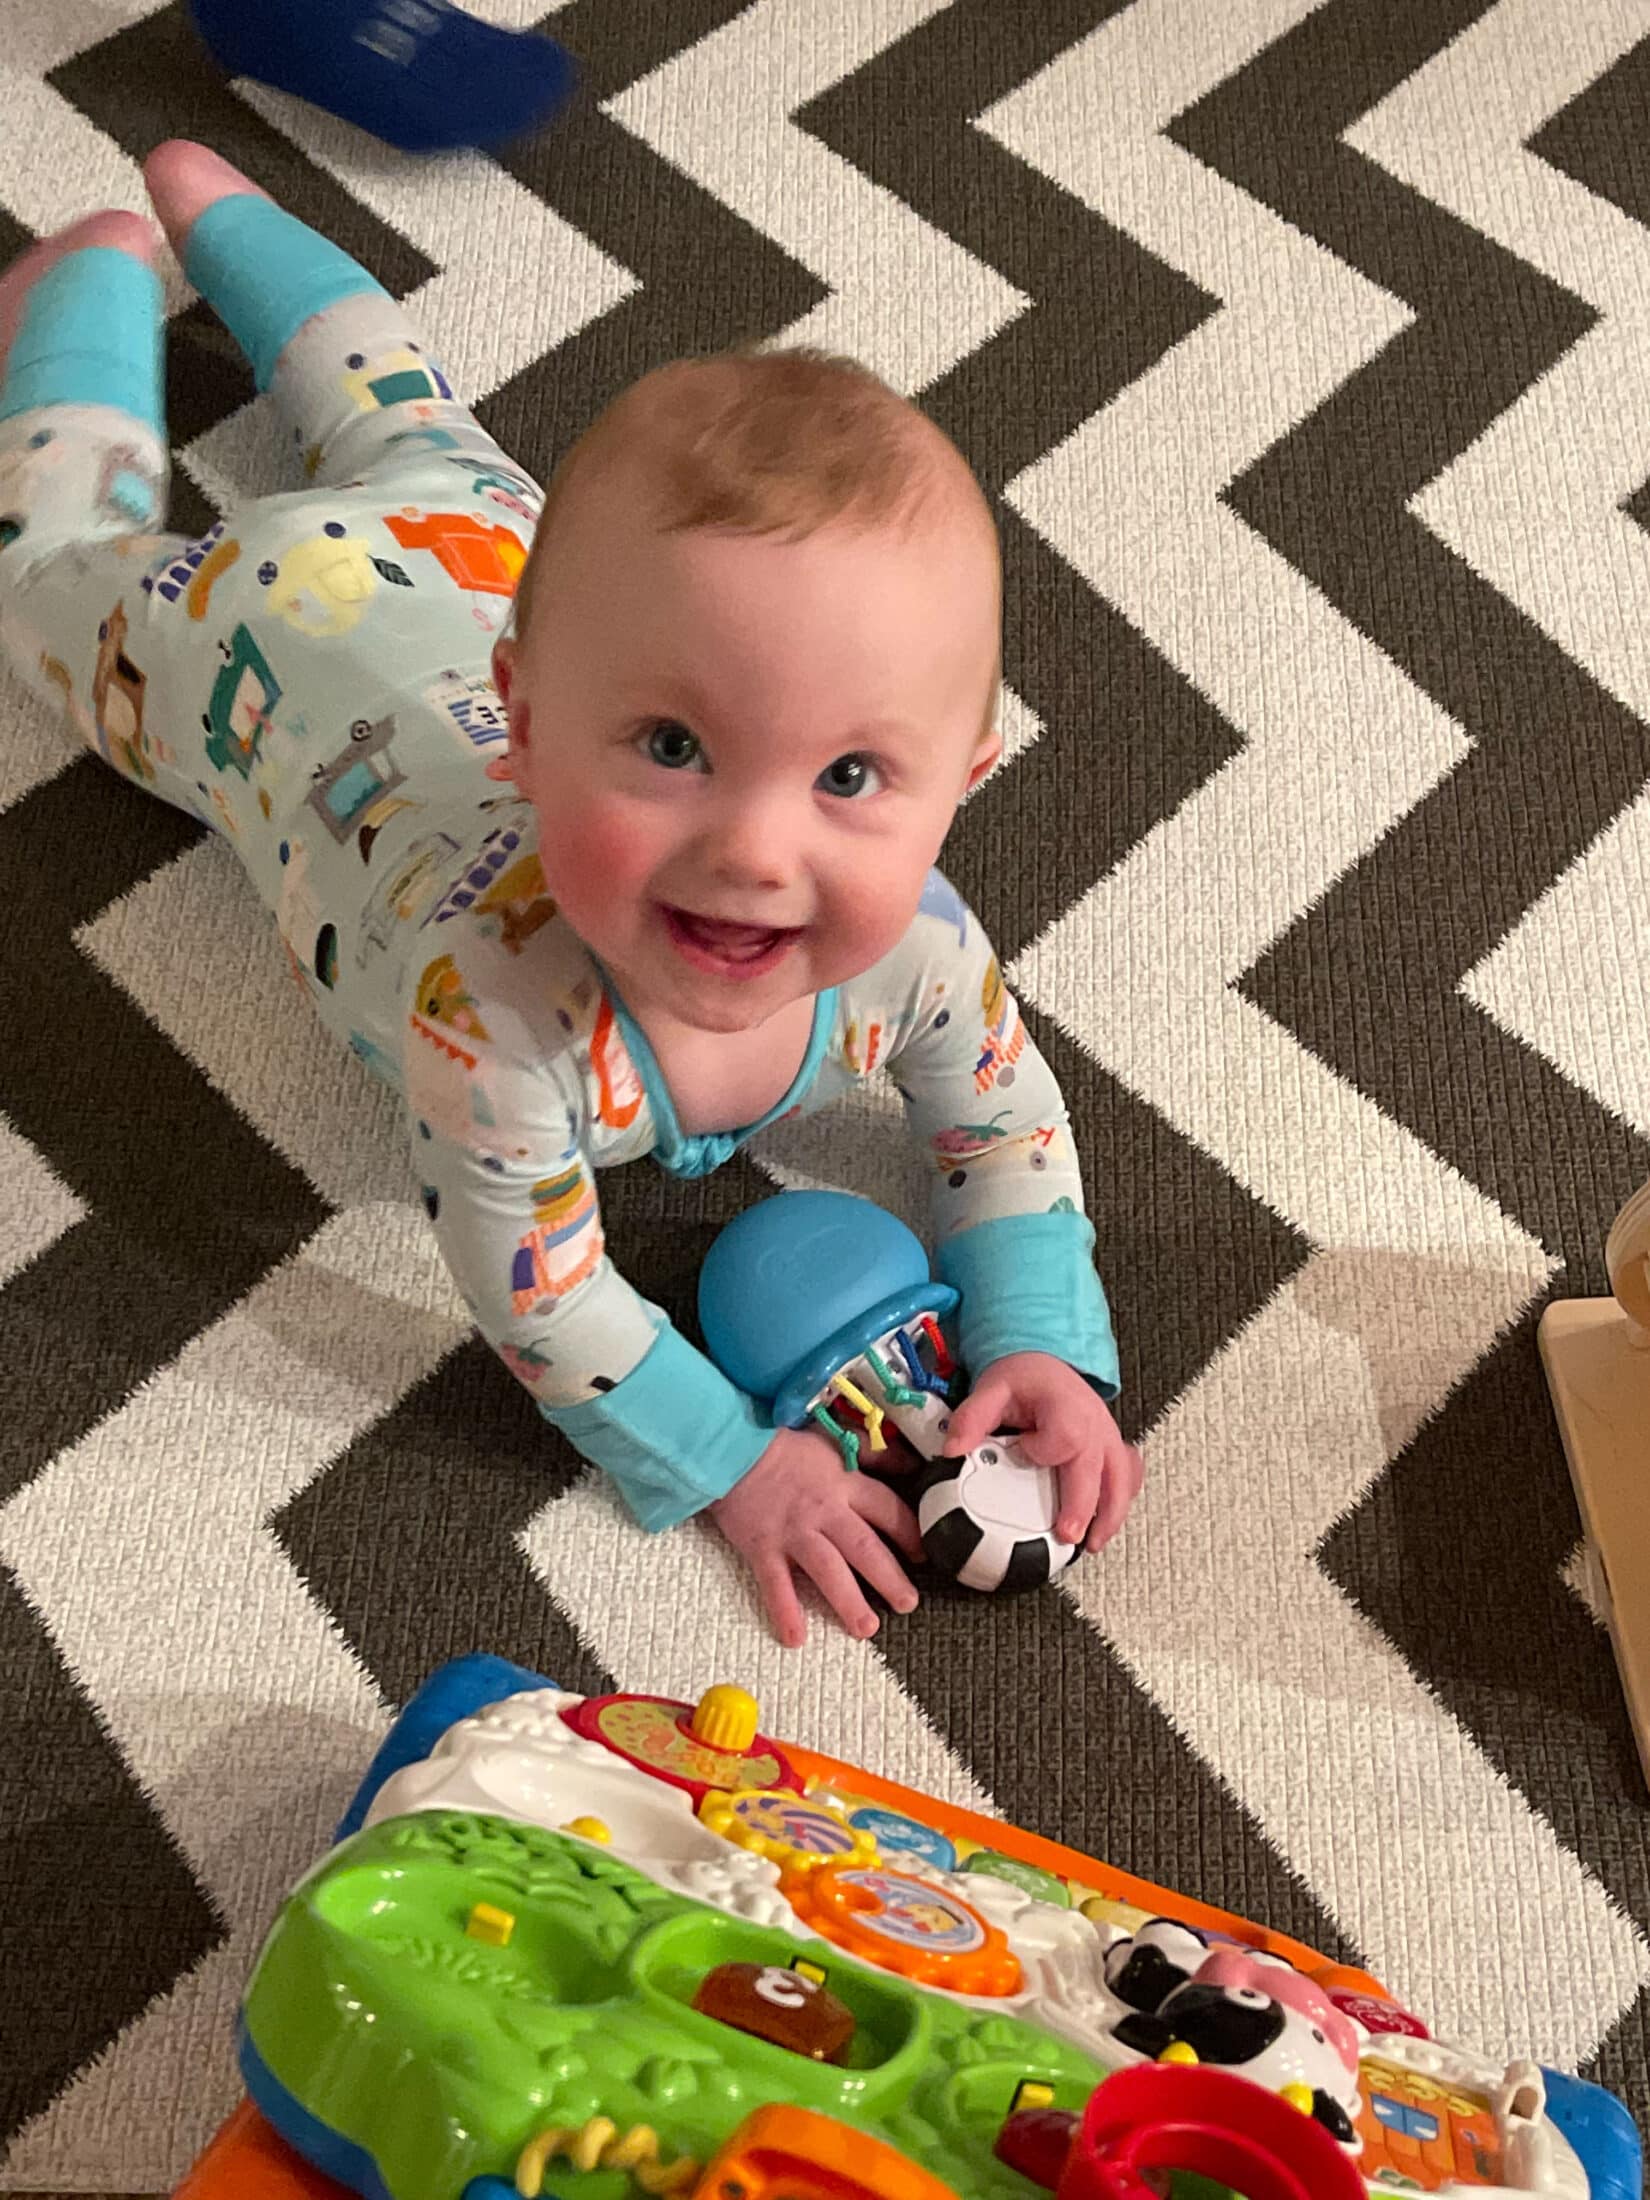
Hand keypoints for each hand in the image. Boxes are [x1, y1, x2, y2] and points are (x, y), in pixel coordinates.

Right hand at [709, 1424, 924, 1648]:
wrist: (730, 1448)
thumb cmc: (784, 1445)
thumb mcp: (834, 1442)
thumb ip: (875, 1455)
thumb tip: (912, 1464)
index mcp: (844, 1485)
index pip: (887, 1510)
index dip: (909, 1533)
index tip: (923, 1555)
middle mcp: (824, 1512)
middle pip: (864, 1548)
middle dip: (889, 1578)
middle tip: (908, 1604)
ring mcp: (793, 1533)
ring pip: (827, 1571)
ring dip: (848, 1602)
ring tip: (866, 1629)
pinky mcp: (763, 1548)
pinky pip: (776, 1585)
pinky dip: (785, 1612)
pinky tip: (796, 1638)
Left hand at [943, 1352, 1142, 1551]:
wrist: (1045, 1363)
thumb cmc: (1023, 1378)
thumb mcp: (991, 1390)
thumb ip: (972, 1418)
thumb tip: (952, 1450)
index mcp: (1067, 1408)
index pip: (1064, 1439)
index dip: (1044, 1451)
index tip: (1024, 1452)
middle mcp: (1096, 1424)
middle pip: (1100, 1470)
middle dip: (1085, 1507)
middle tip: (1067, 1537)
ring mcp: (1109, 1437)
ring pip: (1123, 1479)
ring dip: (1110, 1514)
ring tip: (1091, 1545)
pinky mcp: (1113, 1448)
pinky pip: (1129, 1476)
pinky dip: (1121, 1501)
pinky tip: (1105, 1523)